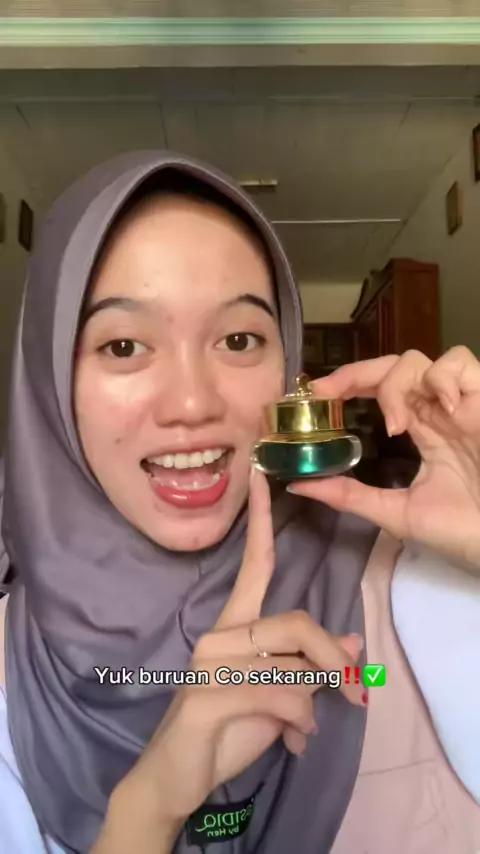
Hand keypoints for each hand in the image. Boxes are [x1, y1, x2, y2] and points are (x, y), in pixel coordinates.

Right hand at [119, 467, 363, 825]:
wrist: (175, 778)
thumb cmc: (225, 730)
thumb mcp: (279, 696)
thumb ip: (308, 666)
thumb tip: (353, 642)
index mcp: (234, 625)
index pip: (254, 565)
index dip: (261, 522)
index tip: (264, 477)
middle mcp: (221, 634)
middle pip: (295, 621)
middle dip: (332, 659)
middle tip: (351, 692)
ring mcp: (211, 664)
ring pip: (292, 665)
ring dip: (312, 702)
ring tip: (305, 728)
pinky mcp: (209, 697)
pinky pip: (278, 697)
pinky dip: (299, 722)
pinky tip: (293, 743)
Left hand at [288, 347, 479, 569]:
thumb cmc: (460, 529)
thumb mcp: (396, 513)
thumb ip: (350, 496)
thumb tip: (297, 485)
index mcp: (420, 429)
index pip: (379, 389)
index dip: (347, 382)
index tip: (315, 393)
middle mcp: (436, 410)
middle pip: (392, 366)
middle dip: (356, 373)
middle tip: (330, 392)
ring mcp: (460, 403)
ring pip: (419, 360)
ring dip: (396, 385)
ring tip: (397, 427)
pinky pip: (462, 362)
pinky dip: (443, 376)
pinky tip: (442, 408)